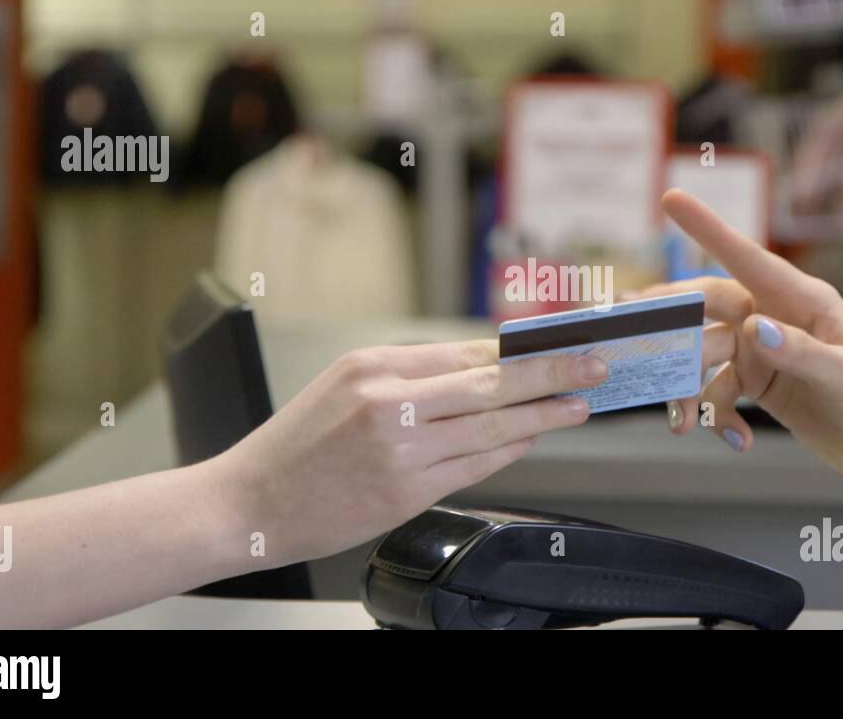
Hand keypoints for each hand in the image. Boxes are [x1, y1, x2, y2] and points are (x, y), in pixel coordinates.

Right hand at [216, 340, 606, 562]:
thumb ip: (412, 376)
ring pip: (491, 426)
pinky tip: (534, 438)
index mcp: (374, 367)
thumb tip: (483, 368)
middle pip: (491, 382)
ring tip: (579, 404)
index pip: (466, 351)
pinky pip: (474, 466)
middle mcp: (388, 402)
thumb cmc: (297, 446)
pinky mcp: (406, 491)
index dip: (521, 348)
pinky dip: (510, 451)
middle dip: (551, 372)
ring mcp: (399, 449)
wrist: (248, 503)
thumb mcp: (345, 386)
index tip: (559, 341)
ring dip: (543, 414)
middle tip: (593, 364)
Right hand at [645, 189, 842, 479]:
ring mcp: (764, 350)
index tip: (672, 197)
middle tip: (633, 339)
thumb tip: (755, 329)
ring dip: (688, 392)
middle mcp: (775, 317)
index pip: (747, 257)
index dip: (708, 228)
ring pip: (704, 358)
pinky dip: (717, 418)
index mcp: (802, 299)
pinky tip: (737, 442)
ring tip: (682, 426)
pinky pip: (718, 393)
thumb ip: (801, 353)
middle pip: (707, 308)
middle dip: (669, 324)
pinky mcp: (760, 384)